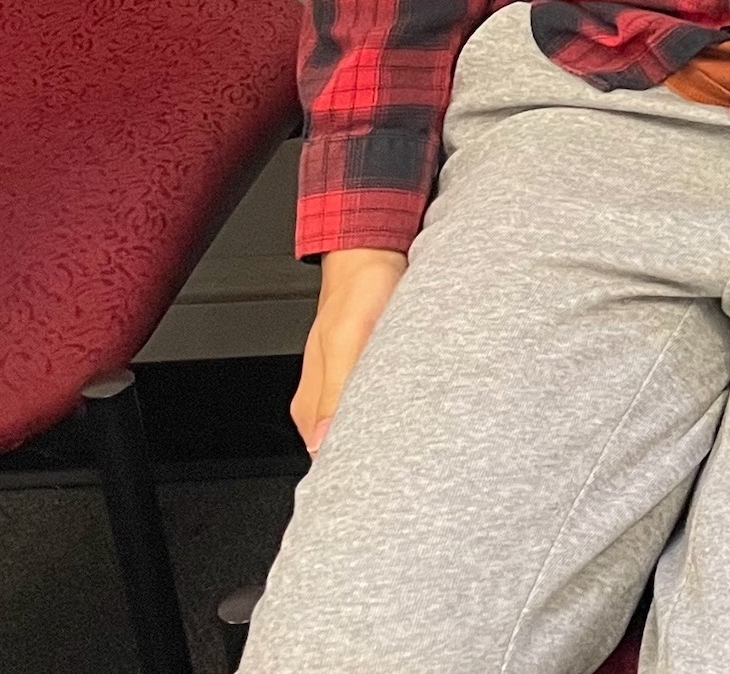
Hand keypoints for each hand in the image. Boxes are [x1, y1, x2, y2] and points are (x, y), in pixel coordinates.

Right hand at [292, 247, 406, 452]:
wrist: (372, 251)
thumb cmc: (358, 289)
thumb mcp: (347, 339)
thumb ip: (335, 390)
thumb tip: (324, 442)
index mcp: (310, 407)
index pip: (326, 458)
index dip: (353, 470)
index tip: (384, 477)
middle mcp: (326, 403)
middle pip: (348, 446)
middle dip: (376, 455)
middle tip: (411, 462)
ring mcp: (349, 390)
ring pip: (368, 425)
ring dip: (390, 431)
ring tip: (419, 439)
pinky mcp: (371, 374)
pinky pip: (383, 402)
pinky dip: (400, 407)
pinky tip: (419, 407)